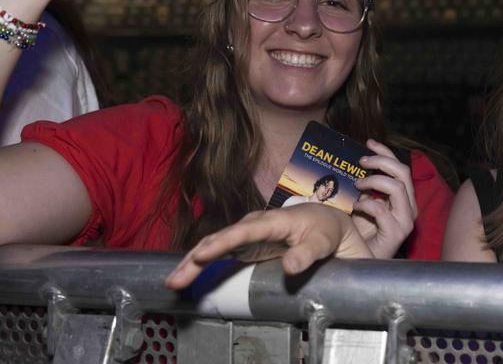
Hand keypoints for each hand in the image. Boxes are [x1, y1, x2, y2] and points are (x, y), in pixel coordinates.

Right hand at [164, 204, 371, 288]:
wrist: (328, 225)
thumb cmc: (325, 231)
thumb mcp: (322, 241)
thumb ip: (307, 253)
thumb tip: (289, 266)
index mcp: (272, 221)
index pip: (243, 232)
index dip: (221, 243)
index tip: (201, 255)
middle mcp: (254, 225)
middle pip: (220, 239)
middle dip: (196, 258)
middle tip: (175, 279)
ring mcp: (247, 235)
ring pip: (214, 245)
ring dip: (192, 262)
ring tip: (173, 281)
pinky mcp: (245, 246)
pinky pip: (219, 254)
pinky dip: (201, 264)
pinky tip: (186, 276)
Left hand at [350, 140, 417, 258]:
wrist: (364, 261)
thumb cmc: (361, 234)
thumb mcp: (361, 203)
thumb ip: (363, 188)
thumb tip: (350, 167)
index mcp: (402, 197)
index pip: (399, 167)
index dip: (385, 152)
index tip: (369, 142)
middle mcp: (408, 206)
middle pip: (403, 172)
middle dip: (381, 161)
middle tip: (361, 161)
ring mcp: (405, 219)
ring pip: (397, 187)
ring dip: (375, 181)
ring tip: (358, 185)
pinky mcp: (397, 233)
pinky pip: (382, 210)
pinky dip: (367, 204)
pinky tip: (356, 206)